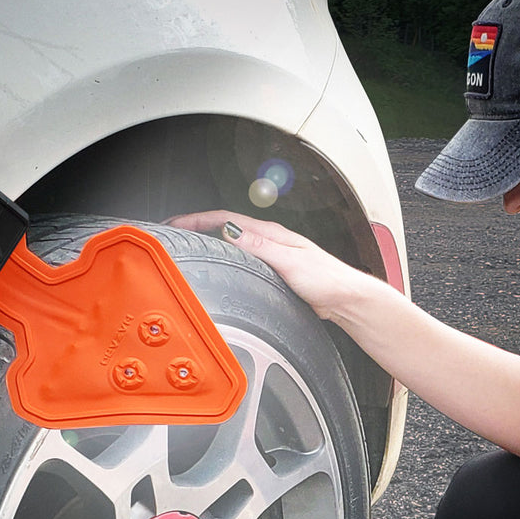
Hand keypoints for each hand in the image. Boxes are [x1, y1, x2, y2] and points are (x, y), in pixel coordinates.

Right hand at [163, 210, 366, 318]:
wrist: (346, 299)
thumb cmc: (326, 280)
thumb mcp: (289, 261)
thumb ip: (260, 246)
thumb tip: (230, 232)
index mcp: (270, 234)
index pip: (225, 219)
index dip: (196, 219)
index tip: (175, 223)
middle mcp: (269, 240)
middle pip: (224, 227)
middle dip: (196, 227)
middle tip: (173, 233)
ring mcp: (271, 255)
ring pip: (232, 242)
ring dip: (209, 240)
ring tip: (188, 245)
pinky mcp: (274, 270)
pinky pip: (241, 258)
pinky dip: (224, 256)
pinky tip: (219, 265)